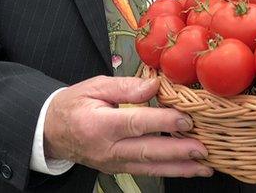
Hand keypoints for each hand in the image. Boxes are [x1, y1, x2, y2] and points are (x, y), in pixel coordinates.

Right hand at [43, 75, 212, 177]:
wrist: (52, 131)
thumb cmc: (74, 105)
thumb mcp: (95, 87)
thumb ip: (126, 86)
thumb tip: (155, 85)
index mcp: (99, 124)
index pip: (135, 123)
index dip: (162, 122)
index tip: (186, 119)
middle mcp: (107, 149)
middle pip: (146, 151)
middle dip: (177, 152)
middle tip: (202, 149)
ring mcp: (113, 163)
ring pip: (150, 167)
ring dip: (179, 168)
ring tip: (204, 167)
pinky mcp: (119, 169)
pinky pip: (146, 171)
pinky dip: (169, 171)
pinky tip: (187, 168)